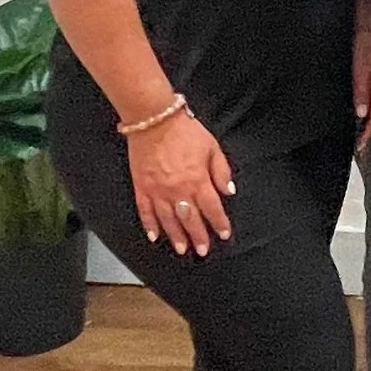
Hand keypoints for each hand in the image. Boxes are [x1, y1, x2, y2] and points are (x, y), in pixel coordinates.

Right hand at [128, 107, 234, 256]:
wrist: (154, 120)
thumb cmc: (185, 131)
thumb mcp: (212, 147)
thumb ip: (221, 171)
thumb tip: (228, 191)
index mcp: (197, 180)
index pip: (212, 209)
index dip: (219, 223)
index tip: (223, 234)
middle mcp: (178, 190)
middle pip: (190, 219)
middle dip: (198, 236)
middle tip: (203, 250)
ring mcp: (158, 191)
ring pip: (168, 220)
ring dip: (176, 236)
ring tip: (181, 249)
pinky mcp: (142, 187)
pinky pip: (145, 212)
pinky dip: (149, 225)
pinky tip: (154, 236)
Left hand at [352, 19, 370, 156]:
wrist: (369, 25)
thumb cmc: (365, 46)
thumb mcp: (360, 71)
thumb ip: (361, 93)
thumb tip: (361, 114)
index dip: (368, 134)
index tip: (360, 147)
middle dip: (370, 134)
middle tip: (360, 146)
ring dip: (369, 124)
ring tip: (360, 135)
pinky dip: (368, 112)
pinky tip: (361, 113)